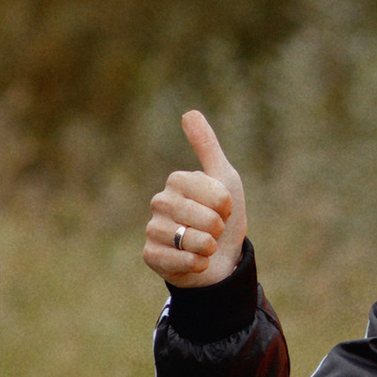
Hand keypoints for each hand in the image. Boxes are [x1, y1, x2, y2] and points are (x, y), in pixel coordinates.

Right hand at [145, 110, 246, 289]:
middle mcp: (160, 202)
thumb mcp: (224, 178)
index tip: (224, 209)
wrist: (222, 259)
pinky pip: (174, 259)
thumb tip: (189, 112)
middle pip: (199, 216)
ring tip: (207, 246)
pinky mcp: (150, 255)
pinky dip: (194, 264)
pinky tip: (197, 261)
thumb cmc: (224, 217)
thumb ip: (207, 146)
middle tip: (216, 230)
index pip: (210, 192)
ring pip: (186, 239)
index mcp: (176, 181)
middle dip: (216, 227)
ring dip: (206, 247)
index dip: (225, 205)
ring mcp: (153, 229)